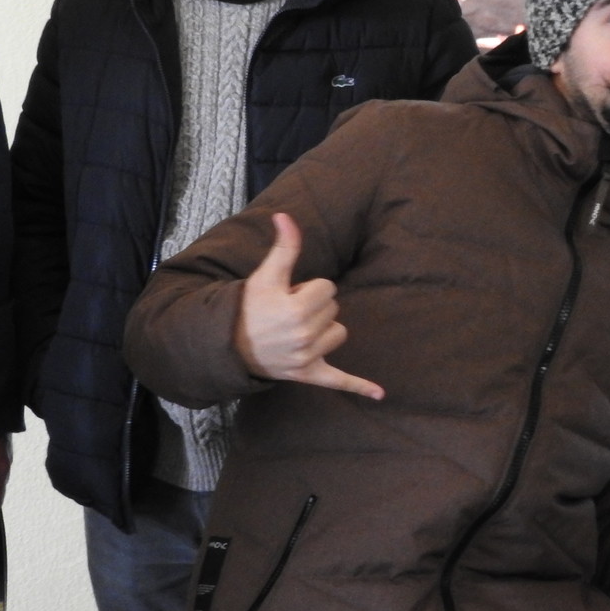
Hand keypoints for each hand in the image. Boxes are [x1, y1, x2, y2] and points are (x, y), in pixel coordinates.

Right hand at [233, 213, 383, 399]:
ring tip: (296, 331)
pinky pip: (340, 381)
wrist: (229, 345)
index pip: (327, 288)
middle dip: (314, 307)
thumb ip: (284, 247)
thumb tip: (286, 215)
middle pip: (334, 309)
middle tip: (287, 314)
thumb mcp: (265, 275)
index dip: (309, 288)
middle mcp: (303, 335)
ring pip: (339, 333)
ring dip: (323, 330)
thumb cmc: (250, 307)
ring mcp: (307, 357)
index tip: (289, 295)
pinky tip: (380, 395)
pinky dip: (359, 387)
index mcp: (295, 309)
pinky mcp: (310, 375)